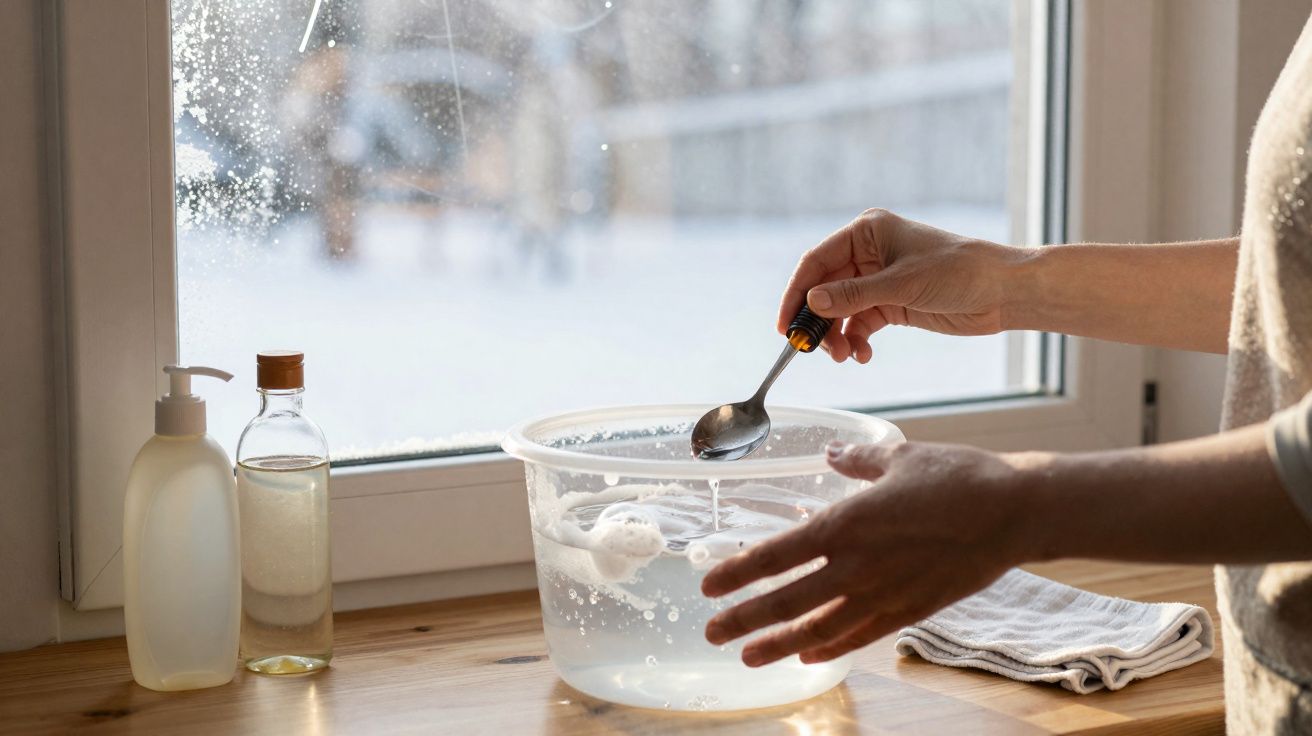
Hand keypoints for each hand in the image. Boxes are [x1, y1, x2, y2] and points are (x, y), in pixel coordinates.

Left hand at [701, 440, 1036, 666]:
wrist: (1015, 513)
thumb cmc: (958, 478)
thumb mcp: (899, 456)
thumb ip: (858, 460)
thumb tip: (832, 453)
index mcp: (847, 523)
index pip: (776, 555)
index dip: (738, 573)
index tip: (709, 586)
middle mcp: (857, 565)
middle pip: (786, 600)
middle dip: (744, 619)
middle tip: (711, 633)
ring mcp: (883, 593)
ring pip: (818, 627)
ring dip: (778, 643)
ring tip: (748, 656)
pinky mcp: (910, 610)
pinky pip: (860, 635)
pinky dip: (831, 646)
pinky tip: (810, 654)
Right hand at [778, 209, 1035, 362]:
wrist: (1002, 292)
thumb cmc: (958, 272)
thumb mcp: (901, 284)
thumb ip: (853, 295)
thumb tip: (811, 304)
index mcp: (866, 233)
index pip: (816, 263)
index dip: (797, 294)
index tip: (785, 326)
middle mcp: (868, 254)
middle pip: (824, 290)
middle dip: (818, 322)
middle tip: (815, 350)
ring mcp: (878, 280)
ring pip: (840, 311)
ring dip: (837, 336)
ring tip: (844, 356)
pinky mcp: (891, 304)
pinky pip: (860, 324)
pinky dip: (857, 341)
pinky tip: (862, 355)